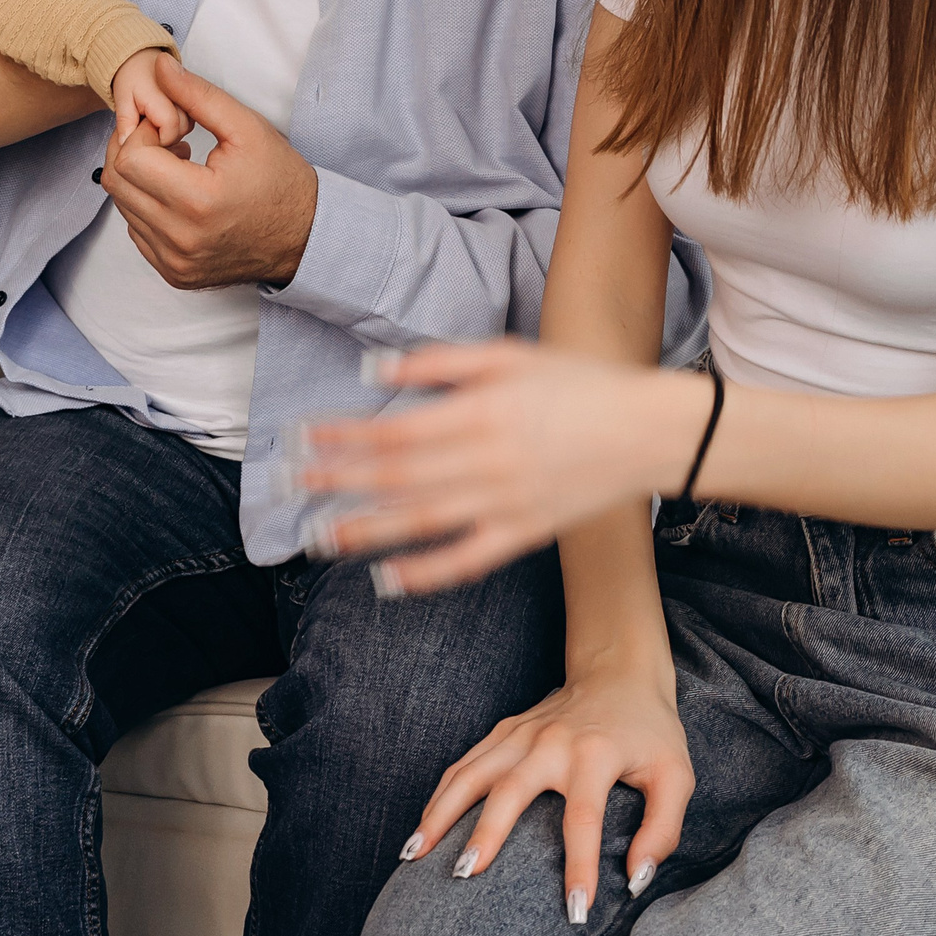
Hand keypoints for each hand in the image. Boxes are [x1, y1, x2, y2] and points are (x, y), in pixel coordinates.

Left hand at [101, 56, 316, 288]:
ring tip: (177, 167)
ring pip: (122, 207)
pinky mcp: (174, 274)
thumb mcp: (247, 127)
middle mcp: (180, 238)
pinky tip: (177, 194)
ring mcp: (174, 261)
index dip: (144, 133)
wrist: (305, 237)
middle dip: (133, 151)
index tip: (172, 129)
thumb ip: (198, 95)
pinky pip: (136, 232)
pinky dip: (147, 207)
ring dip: (139, 180)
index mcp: (198, 201)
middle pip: (117, 182)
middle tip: (167, 141)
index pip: (130, 158)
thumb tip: (159, 67)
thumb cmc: (280, 180)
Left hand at [109, 50, 186, 146]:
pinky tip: (160, 119)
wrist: (142, 61)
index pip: (170, 133)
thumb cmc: (132, 78)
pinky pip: (186, 126)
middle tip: (143, 122)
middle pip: (179, 134)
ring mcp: (191, 101)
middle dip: (161, 136)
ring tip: (151, 118)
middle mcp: (183, 98)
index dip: (156, 140)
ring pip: (184, 131)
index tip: (142, 131)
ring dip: (168, 131)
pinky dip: (174, 127)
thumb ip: (125, 121)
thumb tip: (125, 143)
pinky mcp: (193, 104)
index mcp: (165, 96)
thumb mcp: (122, 98)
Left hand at [303, 341, 710, 593]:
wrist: (648, 430)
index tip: (300, 439)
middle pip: (395, 477)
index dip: (342, 438)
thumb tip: (371, 370)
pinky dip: (426, 574)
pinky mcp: (524, 534)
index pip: (393, 431)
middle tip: (287, 489)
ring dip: (364, 530)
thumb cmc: (574, 383)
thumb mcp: (506, 355)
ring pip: (421, 521)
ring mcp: (505, 503)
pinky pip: (467, 560)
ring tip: (317, 536)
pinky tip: (386, 581)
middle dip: (336, 482)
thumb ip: (437, 361)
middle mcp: (486, 461)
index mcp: (479, 414)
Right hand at [407, 665, 693, 923]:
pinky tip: (422, 826)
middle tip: (464, 876)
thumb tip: (635, 879)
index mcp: (594, 756)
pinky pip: (462, 765)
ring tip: (414, 853)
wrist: (616, 673)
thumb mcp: (676, 778)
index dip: (579, 867)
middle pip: (509, 792)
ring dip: (440, 813)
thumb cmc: (649, 733)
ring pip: (469, 775)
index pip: (584, 820)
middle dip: (485, 835)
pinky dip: (440, 796)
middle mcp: (549, 743)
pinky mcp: (502, 731)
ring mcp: (518, 734)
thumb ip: (663, 830)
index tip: (574, 912)